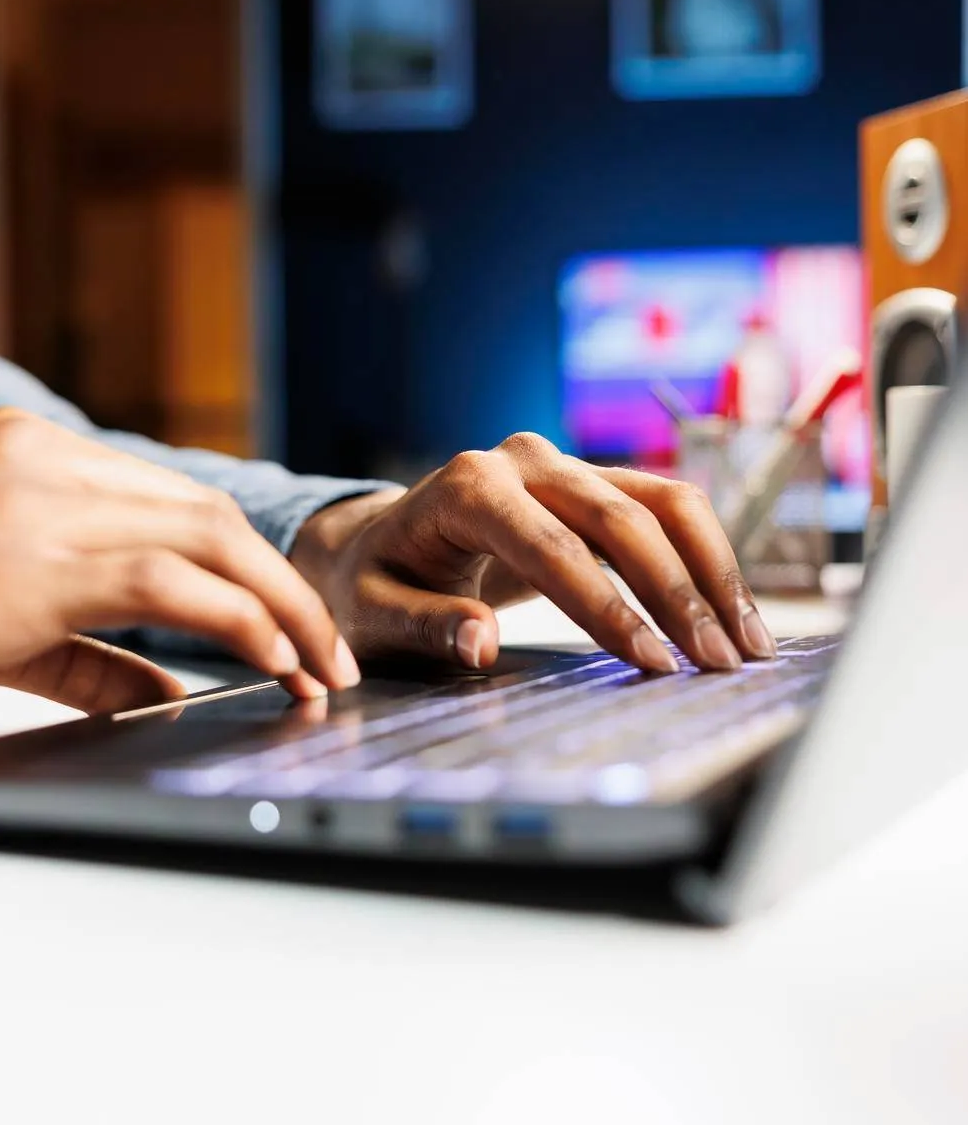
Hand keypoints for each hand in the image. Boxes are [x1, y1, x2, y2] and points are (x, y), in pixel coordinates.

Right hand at [0, 410, 359, 744]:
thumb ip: (79, 648)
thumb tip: (160, 684)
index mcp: (19, 452)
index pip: (166, 499)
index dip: (239, 564)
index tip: (283, 624)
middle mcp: (34, 458)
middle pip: (202, 510)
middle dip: (279, 586)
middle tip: (325, 655)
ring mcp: (32, 501)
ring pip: (204, 536)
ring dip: (279, 609)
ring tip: (318, 672)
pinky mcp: (28, 563)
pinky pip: (170, 582)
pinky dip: (240, 622)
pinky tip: (271, 664)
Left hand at [292, 433, 777, 676]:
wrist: (378, 543)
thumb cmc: (376, 584)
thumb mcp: (376, 614)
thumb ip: (426, 626)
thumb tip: (479, 643)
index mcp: (467, 488)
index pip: (552, 548)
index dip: (608, 607)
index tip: (652, 662)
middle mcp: (523, 461)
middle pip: (622, 517)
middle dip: (678, 593)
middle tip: (718, 663)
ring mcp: (564, 465)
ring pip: (662, 502)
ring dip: (713, 571)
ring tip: (749, 642)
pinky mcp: (594, 482)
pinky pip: (665, 509)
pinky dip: (706, 557)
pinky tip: (735, 611)